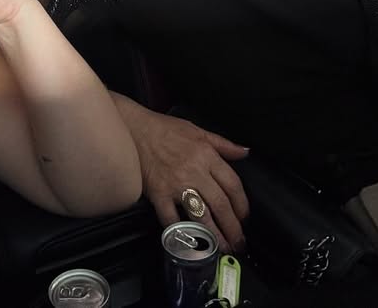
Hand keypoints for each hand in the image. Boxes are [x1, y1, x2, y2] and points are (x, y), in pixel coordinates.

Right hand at [126, 106, 249, 251]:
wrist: (133, 129)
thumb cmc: (164, 129)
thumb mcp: (198, 131)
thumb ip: (224, 144)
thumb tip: (245, 152)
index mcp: (206, 156)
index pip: (233, 185)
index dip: (242, 205)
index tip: (244, 217)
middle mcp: (194, 172)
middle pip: (221, 205)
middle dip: (233, 227)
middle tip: (238, 242)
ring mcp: (175, 185)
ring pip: (200, 216)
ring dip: (213, 236)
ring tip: (220, 248)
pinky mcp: (158, 194)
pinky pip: (171, 219)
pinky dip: (180, 232)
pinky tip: (188, 241)